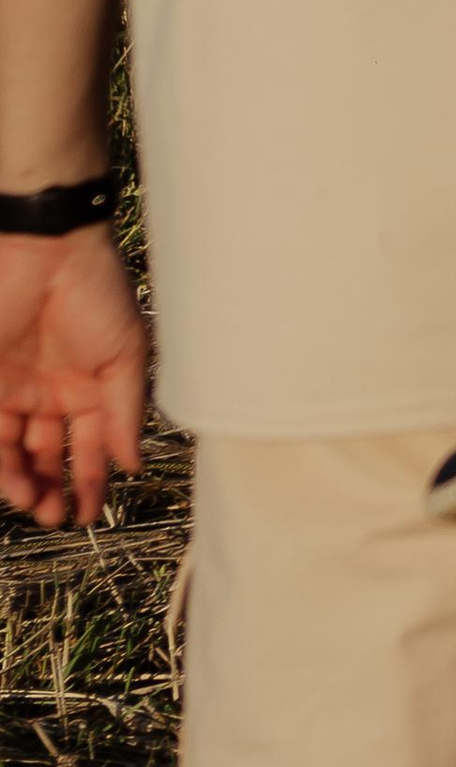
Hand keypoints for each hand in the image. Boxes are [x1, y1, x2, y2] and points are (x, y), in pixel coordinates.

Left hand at [0, 229, 146, 526]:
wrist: (48, 251)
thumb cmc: (97, 291)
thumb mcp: (126, 355)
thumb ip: (126, 412)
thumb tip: (131, 462)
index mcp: (89, 386)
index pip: (89, 447)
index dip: (91, 482)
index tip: (90, 512)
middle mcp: (51, 393)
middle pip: (47, 457)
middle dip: (51, 490)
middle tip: (55, 514)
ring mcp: (16, 389)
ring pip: (14, 453)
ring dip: (23, 484)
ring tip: (34, 503)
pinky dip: (1, 465)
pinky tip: (14, 482)